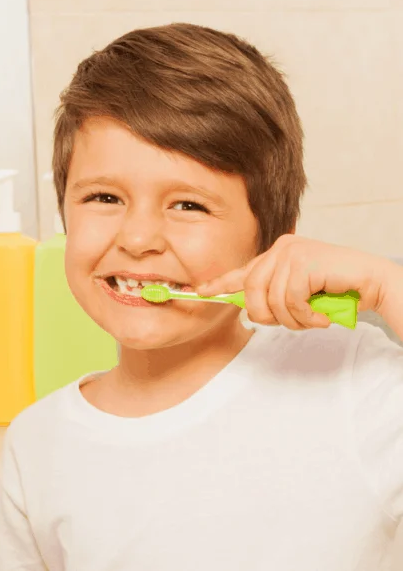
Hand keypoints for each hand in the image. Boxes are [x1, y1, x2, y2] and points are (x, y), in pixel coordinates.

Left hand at [194, 234, 395, 330]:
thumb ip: (276, 295)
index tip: (201, 292)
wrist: (371, 281)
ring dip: (294, 319)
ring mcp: (291, 252)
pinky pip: (290, 301)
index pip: (242, 271)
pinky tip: (321, 316)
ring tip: (314, 318)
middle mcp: (280, 249)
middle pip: (251, 292)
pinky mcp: (302, 262)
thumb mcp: (300, 293)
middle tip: (293, 322)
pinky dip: (306, 316)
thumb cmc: (337, 289)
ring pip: (271, 300)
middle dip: (267, 316)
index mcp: (276, 255)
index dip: (220, 283)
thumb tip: (248, 310)